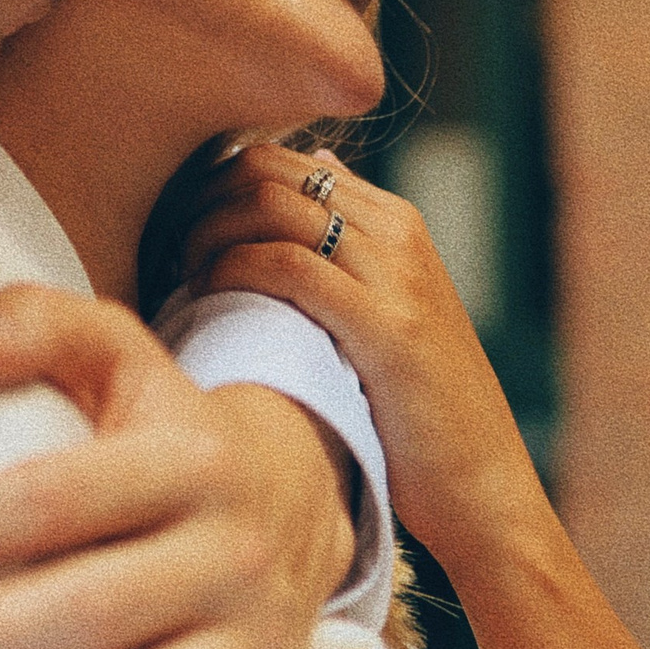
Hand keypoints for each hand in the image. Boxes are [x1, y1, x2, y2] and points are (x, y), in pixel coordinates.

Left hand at [175, 143, 539, 567]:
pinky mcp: (388, 326)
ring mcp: (397, 275)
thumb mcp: (389, 315)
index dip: (208, 187)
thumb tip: (313, 171)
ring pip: (272, 203)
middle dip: (198, 201)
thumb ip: (348, 251)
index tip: (173, 236)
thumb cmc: (418, 416)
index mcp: (394, 222)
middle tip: (165, 255)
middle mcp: (398, 233)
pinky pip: (287, 265)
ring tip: (183, 279)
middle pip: (267, 168)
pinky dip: (232, 270)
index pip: (277, 158)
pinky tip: (210, 300)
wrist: (484, 490)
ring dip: (206, 233)